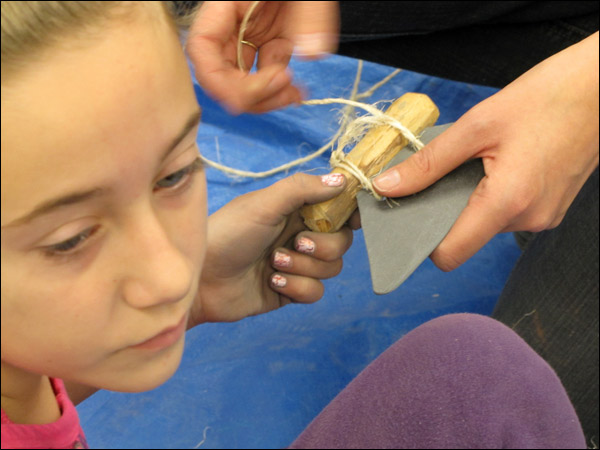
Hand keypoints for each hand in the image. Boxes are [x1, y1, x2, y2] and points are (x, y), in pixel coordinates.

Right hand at [186, 1, 338, 113]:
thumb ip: (311, 12)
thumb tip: (313, 52)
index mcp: (226, 3)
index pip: (201, 48)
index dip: (220, 79)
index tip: (257, 87)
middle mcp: (232, 23)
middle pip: (220, 74)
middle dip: (248, 93)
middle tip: (283, 88)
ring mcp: (251, 35)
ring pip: (242, 82)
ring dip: (265, 99)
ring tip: (294, 93)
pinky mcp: (271, 43)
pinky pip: (265, 75)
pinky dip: (279, 90)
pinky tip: (298, 91)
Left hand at [189, 173, 353, 325]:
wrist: (201, 280)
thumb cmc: (227, 234)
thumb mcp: (263, 204)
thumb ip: (302, 189)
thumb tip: (341, 181)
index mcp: (296, 209)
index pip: (337, 207)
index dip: (350, 212)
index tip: (352, 219)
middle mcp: (300, 234)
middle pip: (342, 241)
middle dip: (323, 245)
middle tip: (296, 242)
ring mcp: (297, 264)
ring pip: (332, 268)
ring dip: (304, 266)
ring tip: (273, 263)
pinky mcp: (292, 291)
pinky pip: (316, 292)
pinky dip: (297, 287)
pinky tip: (273, 282)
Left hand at [373, 32, 598, 271]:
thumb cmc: (547, 98)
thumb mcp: (476, 125)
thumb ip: (428, 162)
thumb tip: (387, 186)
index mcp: (507, 202)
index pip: (450, 254)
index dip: (423, 241)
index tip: (409, 213)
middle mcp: (528, 219)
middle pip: (465, 236)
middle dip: (444, 209)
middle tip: (439, 173)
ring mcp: (542, 216)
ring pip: (485, 222)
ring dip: (469, 198)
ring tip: (476, 160)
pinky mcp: (549, 207)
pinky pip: (505, 212)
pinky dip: (490, 194)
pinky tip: (496, 163)